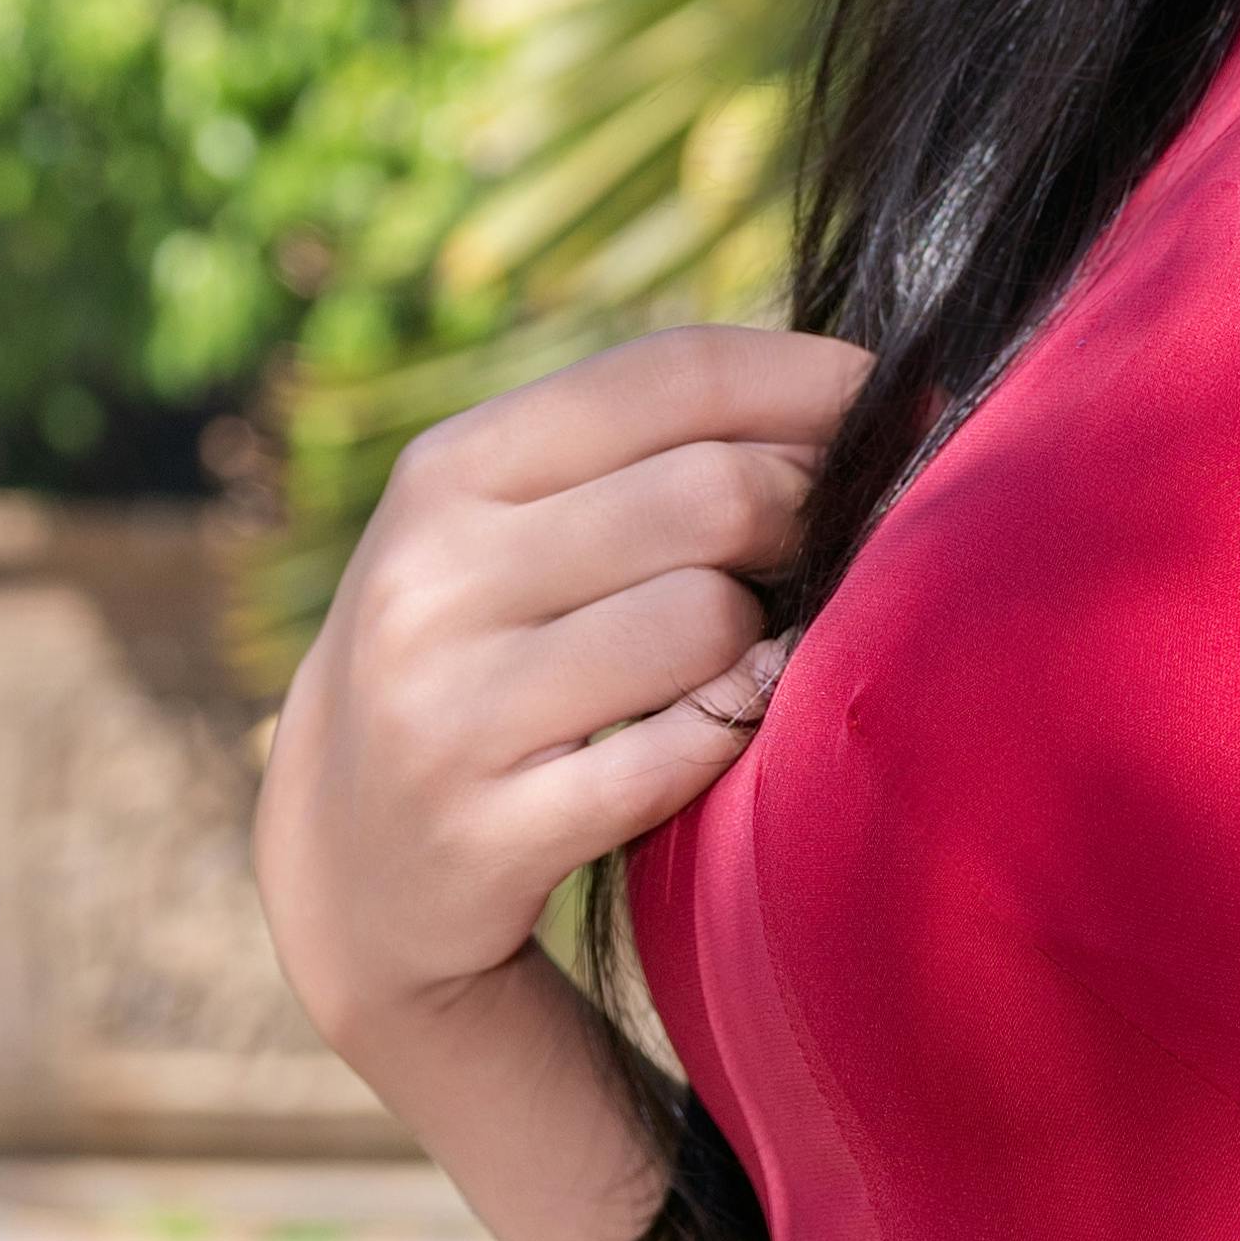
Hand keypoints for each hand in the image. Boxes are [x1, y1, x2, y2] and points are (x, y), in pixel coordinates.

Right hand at [255, 323, 866, 1082]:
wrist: (345, 866)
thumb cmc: (481, 653)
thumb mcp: (507, 528)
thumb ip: (644, 452)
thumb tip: (859, 394)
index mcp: (448, 471)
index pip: (668, 375)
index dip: (808, 380)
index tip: (894, 402)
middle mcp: (431, 576)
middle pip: (712, 495)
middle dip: (809, 514)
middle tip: (837, 547)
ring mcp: (448, 710)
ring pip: (707, 623)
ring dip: (766, 639)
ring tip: (752, 653)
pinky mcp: (486, 833)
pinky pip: (684, 755)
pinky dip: (728, 739)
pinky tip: (714, 737)